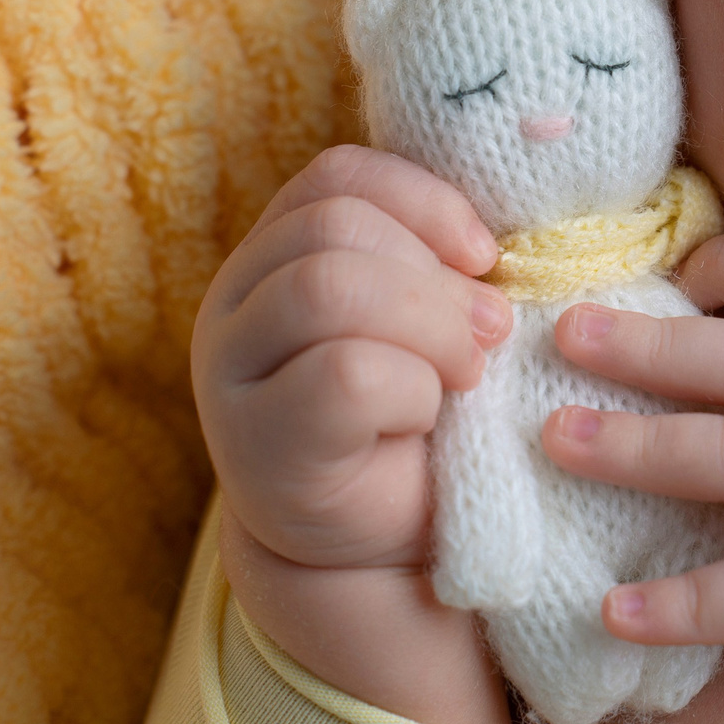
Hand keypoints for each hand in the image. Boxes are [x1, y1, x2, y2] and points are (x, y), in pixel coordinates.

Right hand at [191, 145, 511, 570]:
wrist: (384, 546)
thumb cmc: (416, 415)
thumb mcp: (425, 316)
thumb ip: (429, 260)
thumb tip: (489, 237)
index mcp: (274, 254)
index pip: (337, 177)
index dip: (424, 201)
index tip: (485, 255)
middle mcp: (233, 305)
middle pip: (334, 226)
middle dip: (436, 276)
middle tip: (492, 331)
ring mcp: (231, 375)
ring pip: (329, 286)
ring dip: (431, 324)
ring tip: (469, 371)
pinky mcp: (257, 446)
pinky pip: (344, 375)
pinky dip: (411, 389)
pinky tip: (425, 419)